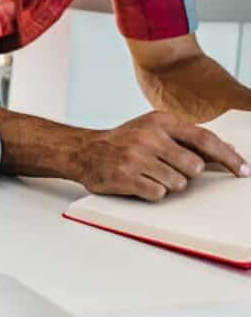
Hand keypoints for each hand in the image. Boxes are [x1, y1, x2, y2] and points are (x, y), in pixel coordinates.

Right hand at [72, 111, 249, 200]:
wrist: (83, 150)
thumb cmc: (122, 142)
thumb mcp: (153, 130)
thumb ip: (187, 139)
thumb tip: (226, 149)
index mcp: (159, 122)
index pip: (204, 139)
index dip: (228, 157)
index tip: (244, 170)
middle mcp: (149, 137)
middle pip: (194, 167)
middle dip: (185, 173)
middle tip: (166, 168)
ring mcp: (136, 157)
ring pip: (178, 184)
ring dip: (167, 184)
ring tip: (148, 174)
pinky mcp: (126, 177)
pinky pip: (158, 194)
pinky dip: (152, 192)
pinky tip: (138, 182)